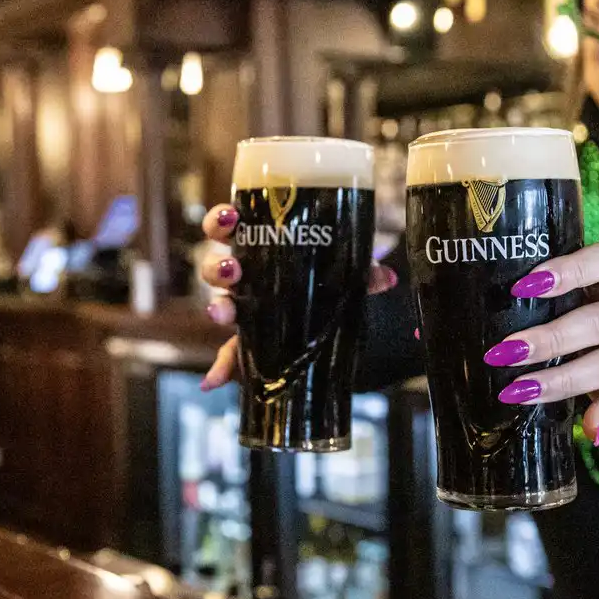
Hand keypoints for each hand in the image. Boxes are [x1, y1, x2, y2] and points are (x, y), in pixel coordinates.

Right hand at [197, 203, 398, 389]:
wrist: (330, 312)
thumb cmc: (327, 280)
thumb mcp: (345, 274)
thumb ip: (362, 273)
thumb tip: (386, 278)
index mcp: (259, 248)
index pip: (229, 228)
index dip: (220, 221)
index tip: (231, 216)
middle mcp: (244, 276)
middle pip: (214, 266)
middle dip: (217, 267)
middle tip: (234, 269)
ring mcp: (243, 308)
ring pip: (217, 303)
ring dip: (217, 307)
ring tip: (224, 312)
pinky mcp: (248, 339)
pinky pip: (229, 354)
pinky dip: (220, 370)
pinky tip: (212, 382)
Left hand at [483, 241, 598, 438]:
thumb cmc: (597, 307)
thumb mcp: (584, 292)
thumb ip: (552, 297)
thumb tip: (498, 317)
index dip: (567, 271)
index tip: (523, 286)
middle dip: (551, 339)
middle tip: (508, 352)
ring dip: (563, 379)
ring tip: (522, 390)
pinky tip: (587, 426)